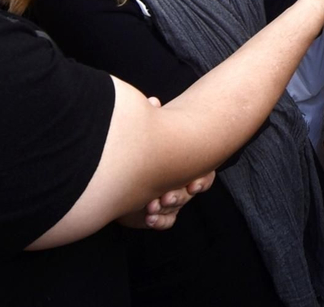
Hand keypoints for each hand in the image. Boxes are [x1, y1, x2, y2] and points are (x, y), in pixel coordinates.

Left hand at [117, 97, 215, 229]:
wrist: (120, 173)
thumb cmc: (141, 149)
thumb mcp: (150, 133)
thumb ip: (155, 119)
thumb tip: (154, 102)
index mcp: (186, 161)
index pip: (204, 172)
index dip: (201, 180)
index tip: (192, 185)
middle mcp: (182, 180)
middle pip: (192, 191)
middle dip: (180, 195)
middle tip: (166, 196)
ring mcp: (171, 196)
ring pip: (178, 206)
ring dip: (168, 207)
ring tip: (152, 206)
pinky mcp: (158, 213)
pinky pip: (167, 220)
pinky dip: (160, 221)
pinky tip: (149, 218)